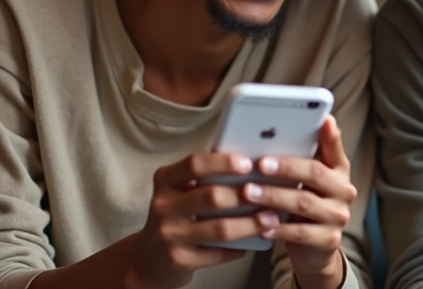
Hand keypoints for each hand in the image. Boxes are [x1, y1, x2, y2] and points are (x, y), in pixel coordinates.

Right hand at [127, 153, 261, 288]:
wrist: (150, 256)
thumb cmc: (178, 215)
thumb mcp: (182, 191)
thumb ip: (207, 177)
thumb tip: (253, 162)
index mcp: (165, 180)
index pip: (194, 164)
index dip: (223, 162)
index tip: (249, 164)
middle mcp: (162, 205)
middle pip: (212, 196)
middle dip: (246, 196)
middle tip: (272, 195)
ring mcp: (168, 234)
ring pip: (220, 228)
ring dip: (251, 224)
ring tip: (271, 219)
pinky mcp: (177, 259)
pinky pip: (217, 253)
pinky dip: (239, 247)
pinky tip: (253, 242)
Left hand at [243, 116, 357, 287]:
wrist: (314, 249)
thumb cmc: (305, 204)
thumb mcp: (307, 180)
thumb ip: (300, 156)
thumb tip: (278, 129)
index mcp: (339, 170)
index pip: (335, 148)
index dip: (329, 135)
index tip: (322, 120)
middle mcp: (344, 190)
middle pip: (315, 173)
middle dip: (286, 167)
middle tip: (260, 164)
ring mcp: (338, 216)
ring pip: (303, 203)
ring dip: (273, 196)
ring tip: (248, 192)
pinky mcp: (328, 240)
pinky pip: (300, 232)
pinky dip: (279, 228)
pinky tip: (260, 224)